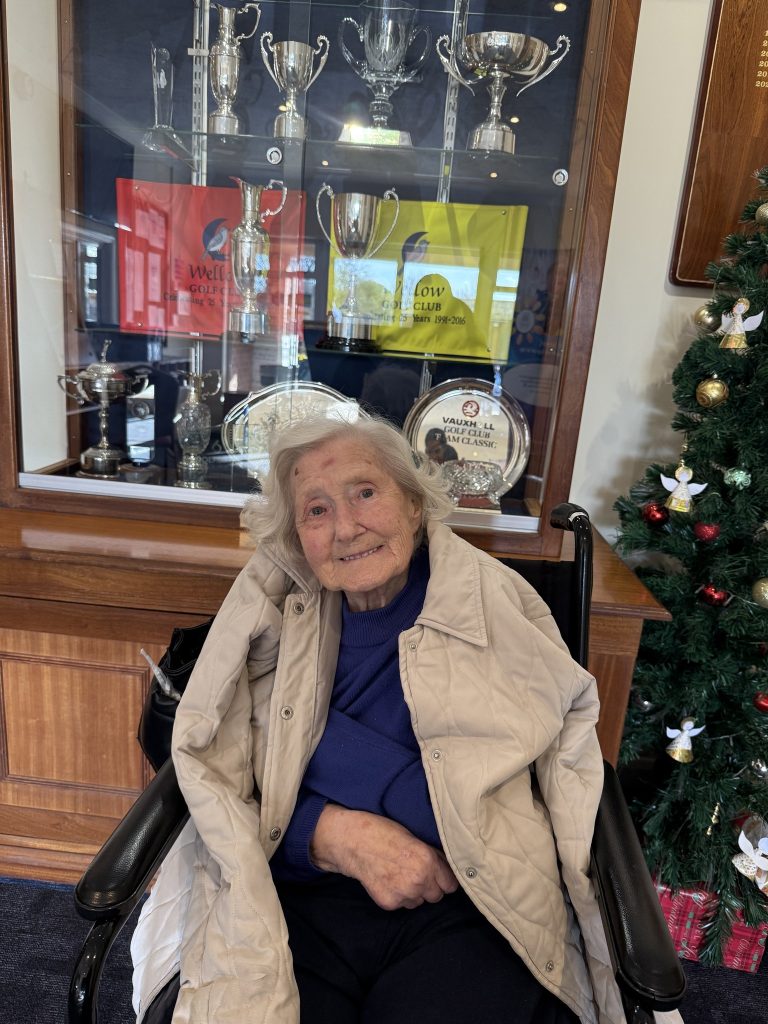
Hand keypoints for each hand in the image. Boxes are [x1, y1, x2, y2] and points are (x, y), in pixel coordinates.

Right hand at [310, 805, 457, 910]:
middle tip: (416, 873)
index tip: (438, 874)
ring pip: (419, 902)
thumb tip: (447, 867)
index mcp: (428, 861)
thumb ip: (433, 856)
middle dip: (430, 886)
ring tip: (399, 875)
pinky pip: (402, 904)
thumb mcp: (414, 837)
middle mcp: (418, 881)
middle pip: (437, 896)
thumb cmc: (382, 832)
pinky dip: (398, 896)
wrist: (352, 841)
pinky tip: (388, 881)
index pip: (451, 885)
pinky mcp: (389, 903)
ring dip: (414, 893)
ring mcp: (403, 894)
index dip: (444, 878)